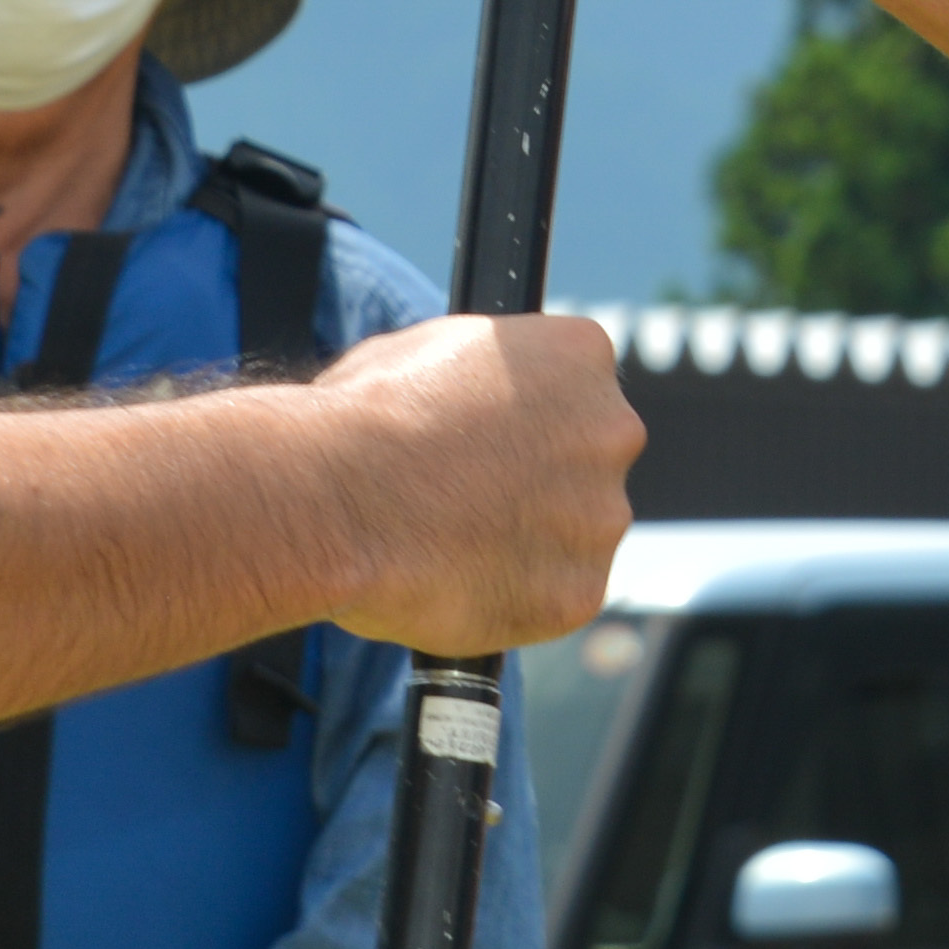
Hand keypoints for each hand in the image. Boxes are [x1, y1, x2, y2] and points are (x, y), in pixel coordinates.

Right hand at [313, 310, 644, 657]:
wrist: (337, 498)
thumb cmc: (365, 417)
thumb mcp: (428, 349)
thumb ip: (485, 374)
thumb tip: (478, 393)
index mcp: (580, 356)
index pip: (579, 387)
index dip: (528, 418)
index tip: (494, 440)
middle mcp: (612, 431)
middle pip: (588, 462)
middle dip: (539, 480)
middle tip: (472, 498)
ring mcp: (601, 517)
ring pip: (577, 534)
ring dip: (530, 542)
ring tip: (453, 544)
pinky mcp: (578, 591)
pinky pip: (556, 597)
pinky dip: (516, 599)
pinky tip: (460, 583)